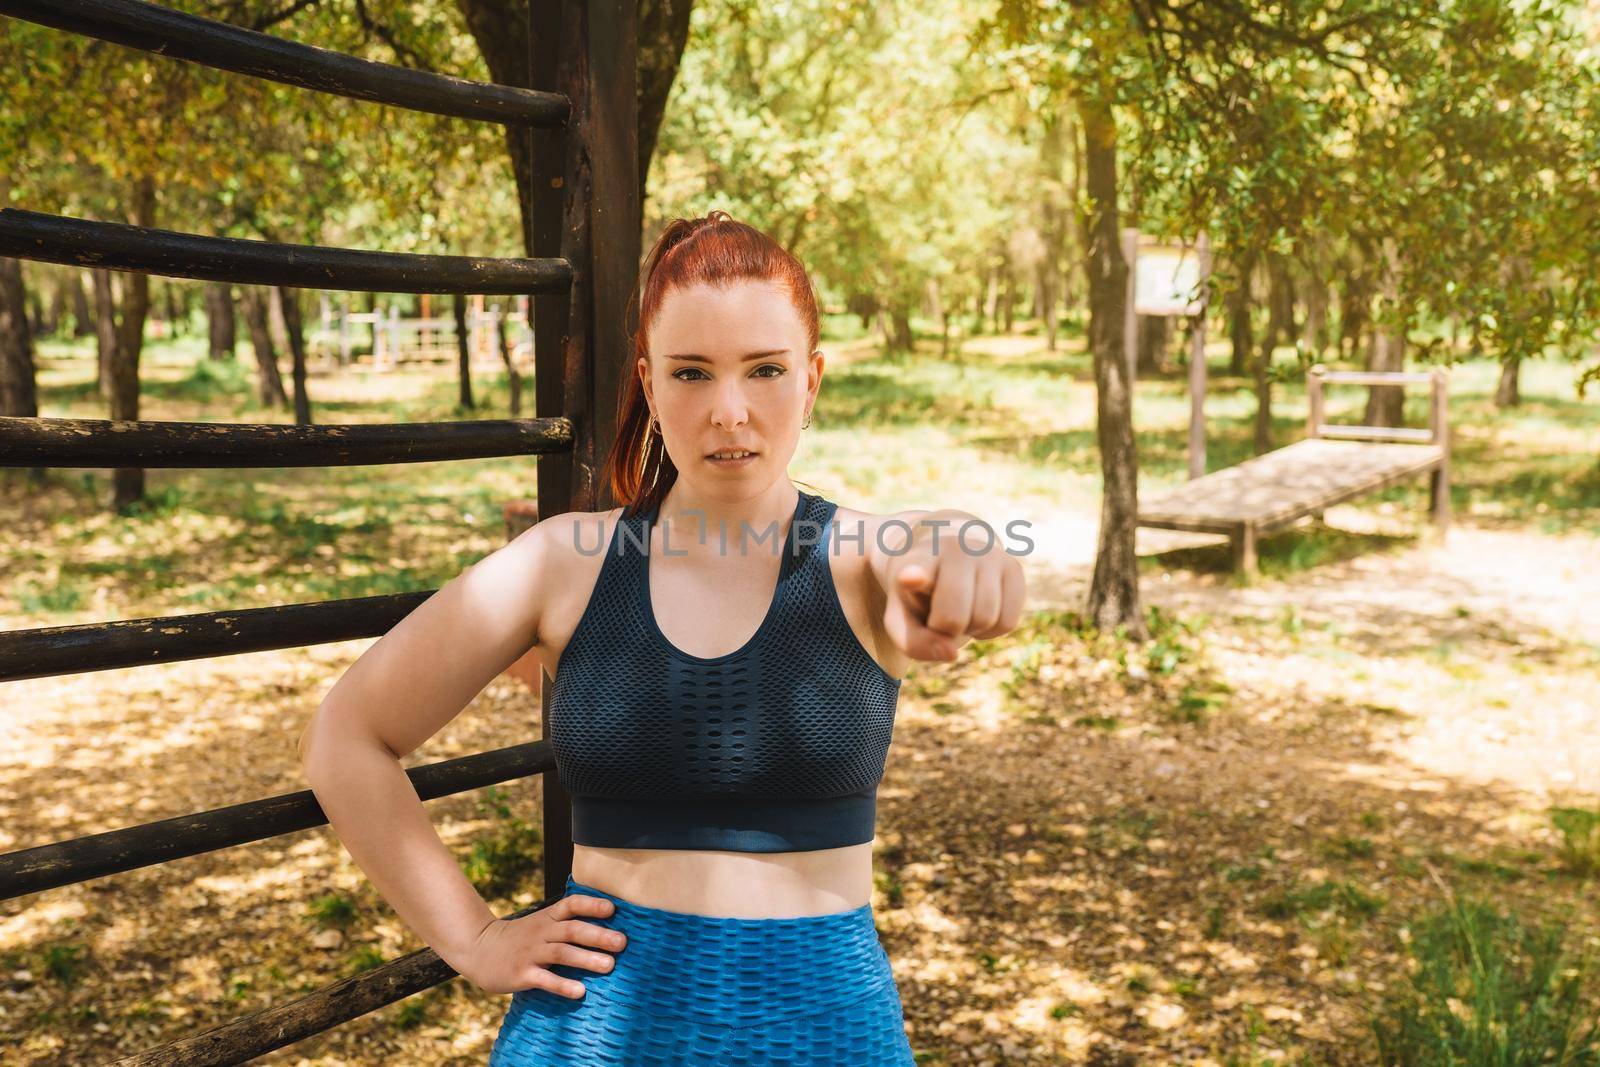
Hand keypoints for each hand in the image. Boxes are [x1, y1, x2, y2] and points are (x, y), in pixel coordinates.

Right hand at [453, 892, 626, 996]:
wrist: (479, 949)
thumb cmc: (521, 938)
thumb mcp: (541, 923)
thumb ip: (566, 924)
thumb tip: (608, 928)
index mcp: (548, 917)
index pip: (571, 905)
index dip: (591, 905)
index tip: (613, 909)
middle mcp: (541, 932)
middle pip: (572, 929)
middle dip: (598, 935)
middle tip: (622, 942)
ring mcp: (531, 953)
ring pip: (561, 953)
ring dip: (586, 958)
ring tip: (609, 966)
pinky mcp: (521, 974)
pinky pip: (544, 980)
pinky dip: (562, 985)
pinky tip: (580, 992)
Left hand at [879, 514, 1024, 662]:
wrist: (946, 560)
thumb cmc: (920, 597)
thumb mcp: (903, 620)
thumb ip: (915, 643)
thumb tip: (951, 653)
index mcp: (917, 561)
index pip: (917, 569)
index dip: (914, 576)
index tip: (908, 577)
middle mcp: (955, 549)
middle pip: (954, 615)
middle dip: (946, 630)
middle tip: (939, 616)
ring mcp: (987, 554)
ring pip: (986, 618)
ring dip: (971, 629)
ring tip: (960, 610)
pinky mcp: (1013, 567)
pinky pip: (1008, 622)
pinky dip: (992, 631)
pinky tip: (979, 613)